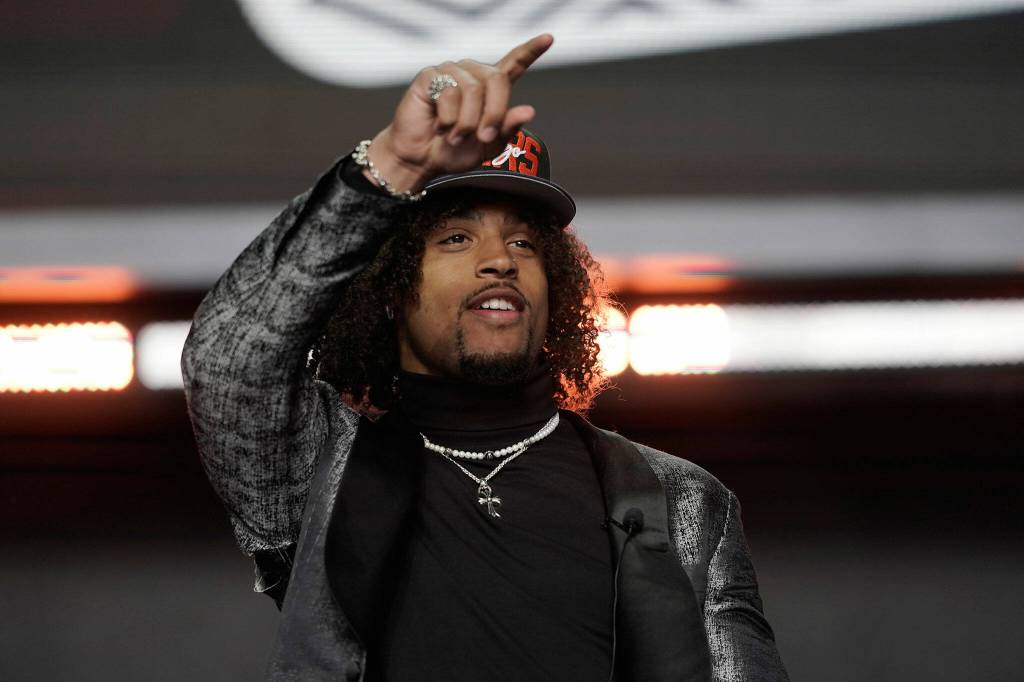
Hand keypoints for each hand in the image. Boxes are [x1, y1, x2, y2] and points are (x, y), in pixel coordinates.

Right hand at [363, 34, 553, 193]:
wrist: (422, 159)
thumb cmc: (454, 151)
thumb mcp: (488, 146)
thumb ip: (507, 129)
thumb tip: (529, 111)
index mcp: (490, 88)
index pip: (514, 63)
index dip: (531, 50)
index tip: (549, 38)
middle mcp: (473, 74)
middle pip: (497, 79)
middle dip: (493, 113)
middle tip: (482, 136)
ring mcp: (451, 72)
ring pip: (472, 89)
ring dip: (466, 122)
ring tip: (455, 136)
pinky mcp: (430, 76)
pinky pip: (448, 93)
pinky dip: (448, 119)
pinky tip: (439, 126)